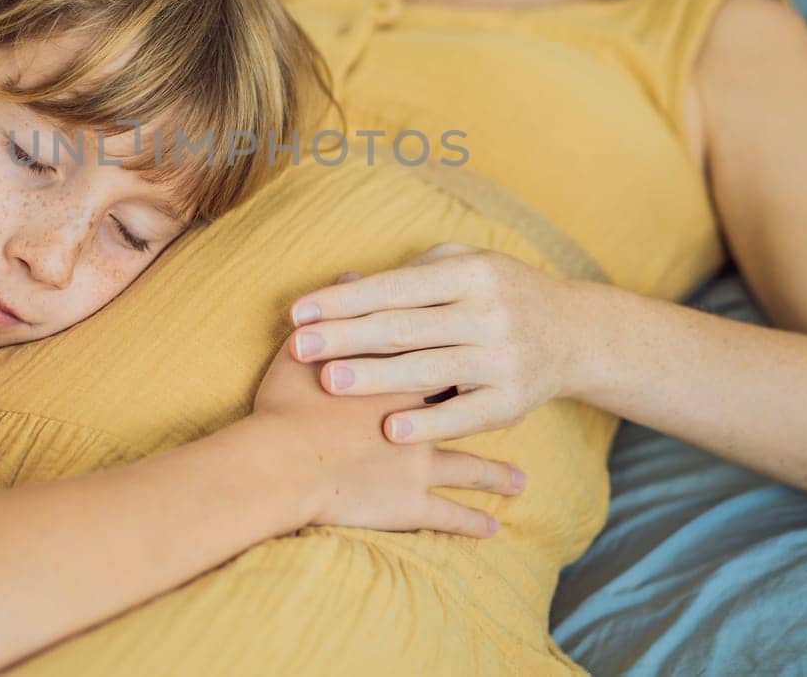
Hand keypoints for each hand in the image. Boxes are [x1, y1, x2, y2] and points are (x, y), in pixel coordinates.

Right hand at [251, 339, 523, 539]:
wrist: (283, 466)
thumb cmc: (285, 407)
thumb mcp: (303, 351)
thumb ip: (334, 313)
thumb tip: (353, 276)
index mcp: (400, 379)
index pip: (442, 361)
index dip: (466, 362)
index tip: (488, 360)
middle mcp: (421, 419)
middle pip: (469, 414)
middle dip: (494, 414)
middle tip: (524, 413)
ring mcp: (421, 462)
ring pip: (471, 468)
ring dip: (496, 475)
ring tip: (520, 483)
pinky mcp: (411, 502)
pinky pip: (450, 515)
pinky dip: (471, 523)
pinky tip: (490, 530)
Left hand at [287, 242, 586, 445]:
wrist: (575, 334)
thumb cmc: (498, 292)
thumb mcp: (464, 265)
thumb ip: (409, 276)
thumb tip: (343, 285)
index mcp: (473, 273)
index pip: (396, 288)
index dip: (345, 300)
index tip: (299, 311)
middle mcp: (490, 313)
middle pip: (405, 328)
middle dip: (347, 337)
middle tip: (300, 346)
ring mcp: (504, 359)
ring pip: (429, 370)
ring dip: (375, 378)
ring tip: (328, 381)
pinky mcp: (514, 402)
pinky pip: (465, 416)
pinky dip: (427, 424)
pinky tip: (389, 430)